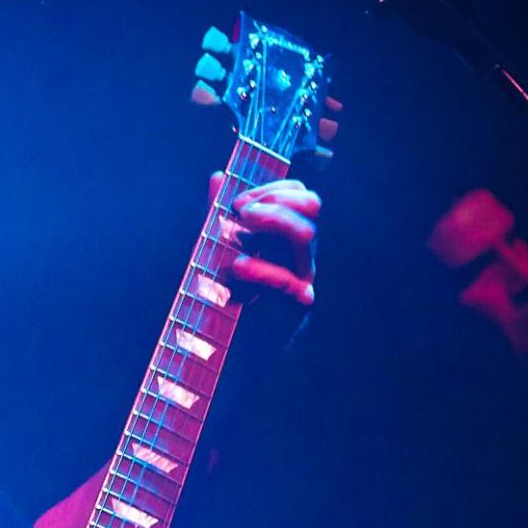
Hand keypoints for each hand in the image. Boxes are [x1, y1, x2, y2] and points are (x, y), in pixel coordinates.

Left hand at [208, 173, 319, 307]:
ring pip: (306, 233)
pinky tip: (237, 267)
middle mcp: (300, 255)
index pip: (300, 194)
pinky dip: (260, 270)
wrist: (227, 349)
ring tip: (241, 228)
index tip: (237, 202)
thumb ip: (217, 216)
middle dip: (275, 198)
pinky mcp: (296, 306)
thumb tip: (217, 177)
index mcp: (287, 239)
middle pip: (312, 204)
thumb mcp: (215, 251)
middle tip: (242, 212)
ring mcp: (303, 278)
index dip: (271, 189)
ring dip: (273, 221)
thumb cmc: (224, 299)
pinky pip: (286, 280)